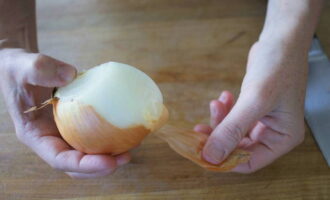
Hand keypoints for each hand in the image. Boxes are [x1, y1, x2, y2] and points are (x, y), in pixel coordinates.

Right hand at [0, 49, 130, 177]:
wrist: (24, 68)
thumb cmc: (18, 70)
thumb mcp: (22, 66)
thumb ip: (40, 69)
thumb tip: (70, 75)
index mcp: (36, 135)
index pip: (59, 159)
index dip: (84, 165)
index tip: (108, 162)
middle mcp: (53, 138)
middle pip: (77, 164)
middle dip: (101, 166)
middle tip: (125, 157)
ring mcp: (66, 131)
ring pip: (89, 152)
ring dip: (111, 154)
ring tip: (133, 145)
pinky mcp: (78, 121)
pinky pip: (96, 132)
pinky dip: (112, 134)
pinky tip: (129, 126)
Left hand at [197, 41, 306, 172]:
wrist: (280, 40)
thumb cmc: (278, 67)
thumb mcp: (254, 100)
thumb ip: (232, 130)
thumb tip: (211, 156)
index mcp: (282, 138)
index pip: (249, 162)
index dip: (224, 160)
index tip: (202, 152)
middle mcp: (273, 133)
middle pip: (237, 148)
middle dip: (218, 137)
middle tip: (200, 129)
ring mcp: (263, 121)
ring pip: (232, 133)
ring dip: (220, 121)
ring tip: (216, 104)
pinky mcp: (253, 109)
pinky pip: (233, 119)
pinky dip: (224, 111)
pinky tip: (223, 98)